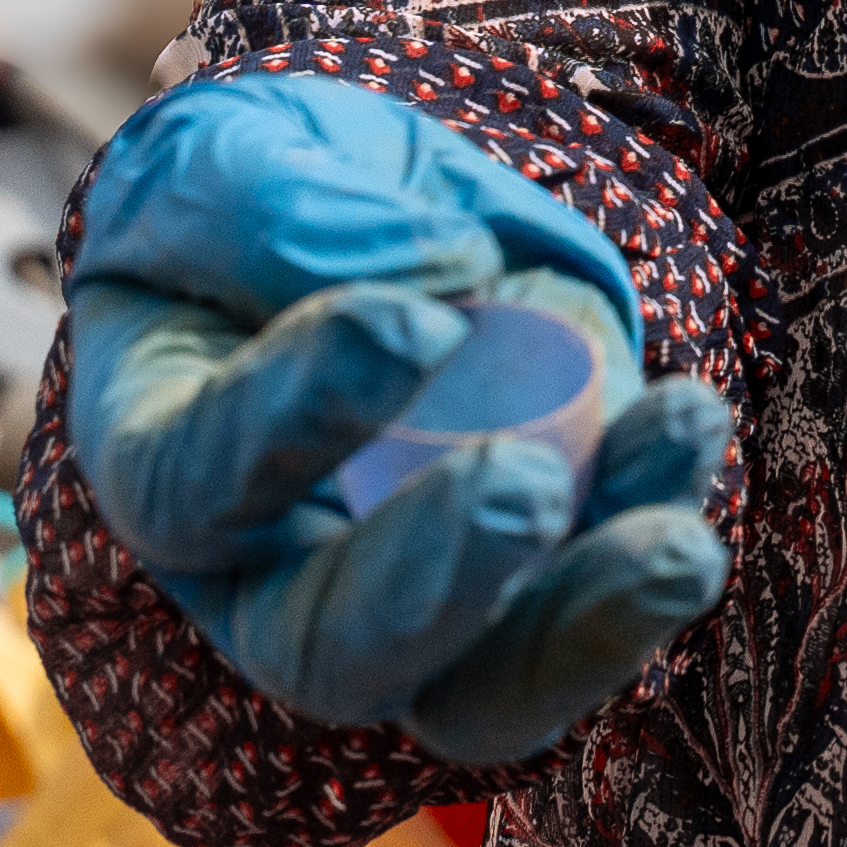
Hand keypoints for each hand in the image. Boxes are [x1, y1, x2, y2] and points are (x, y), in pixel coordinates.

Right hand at [70, 74, 730, 762]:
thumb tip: (448, 282)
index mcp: (159, 469)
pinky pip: (585, 618)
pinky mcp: (522, 595)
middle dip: (440, 581)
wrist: (357, 222)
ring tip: (681, 542)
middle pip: (335, 649)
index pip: (200, 485)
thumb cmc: (260, 196)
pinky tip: (687, 431)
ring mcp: (407, 610)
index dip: (300, 417)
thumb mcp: (228, 153)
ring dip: (588, 623)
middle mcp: (268, 579)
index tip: (418, 325)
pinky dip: (646, 531)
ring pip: (483, 693)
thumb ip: (280, 210)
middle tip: (526, 485)